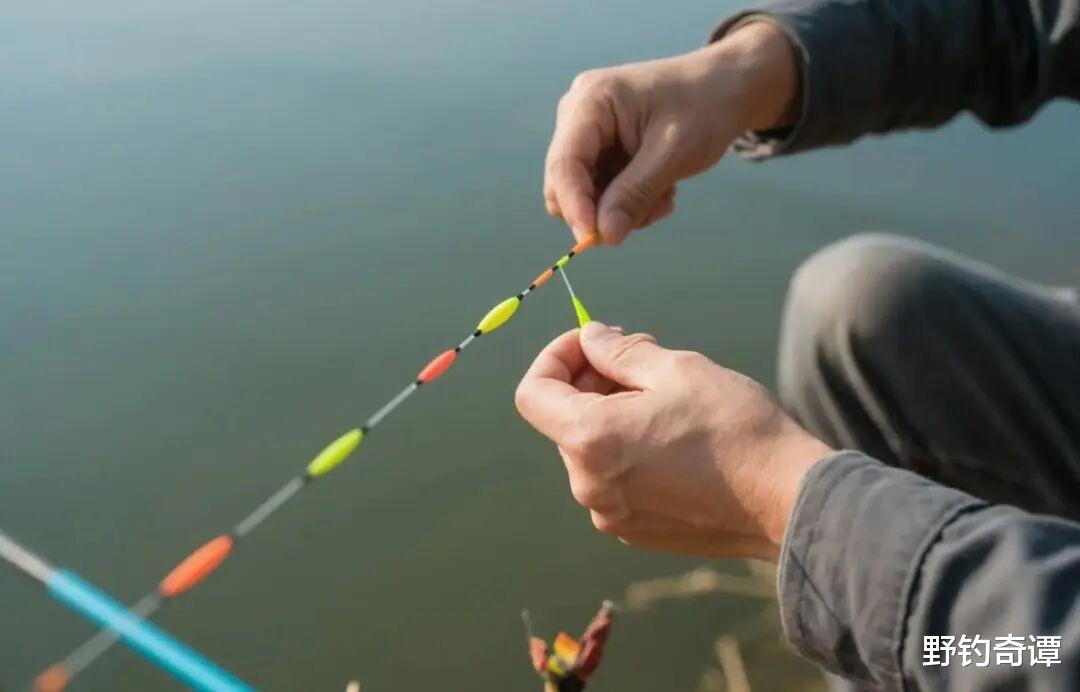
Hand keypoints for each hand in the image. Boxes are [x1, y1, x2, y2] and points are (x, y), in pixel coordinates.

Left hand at [515, 322, 829, 561]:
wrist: (788, 499)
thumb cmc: (736, 428)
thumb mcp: (677, 369)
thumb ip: (619, 351)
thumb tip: (590, 338)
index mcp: (590, 440)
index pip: (532, 393)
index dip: (555, 358)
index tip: (591, 343)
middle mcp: (589, 485)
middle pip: (564, 421)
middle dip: (592, 384)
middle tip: (641, 363)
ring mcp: (611, 515)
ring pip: (592, 450)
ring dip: (614, 418)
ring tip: (668, 403)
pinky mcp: (637, 532)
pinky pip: (615, 482)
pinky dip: (630, 453)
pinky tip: (676, 442)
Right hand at [544, 21, 798, 244]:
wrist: (726, 89)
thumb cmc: (705, 108)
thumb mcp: (674, 153)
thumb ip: (635, 193)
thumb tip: (603, 235)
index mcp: (591, 101)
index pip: (565, 162)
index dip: (574, 204)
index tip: (592, 239)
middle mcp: (578, 116)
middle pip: (564, 182)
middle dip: (601, 209)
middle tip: (645, 217)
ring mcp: (588, 134)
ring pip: (584, 195)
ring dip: (622, 209)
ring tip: (664, 198)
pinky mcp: (601, 151)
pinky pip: (601, 194)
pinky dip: (630, 203)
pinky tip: (662, 191)